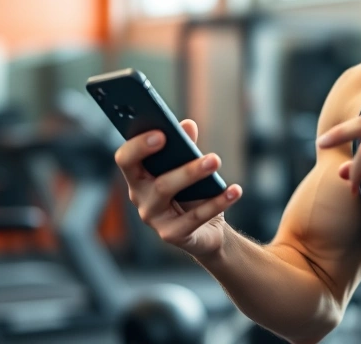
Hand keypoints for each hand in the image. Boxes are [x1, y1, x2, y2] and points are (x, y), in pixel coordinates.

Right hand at [114, 119, 242, 257]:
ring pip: (167, 192)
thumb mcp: (188, 165)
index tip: (161, 133)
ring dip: (192, 174)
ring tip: (216, 160)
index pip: (126, 159)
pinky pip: (194, 217)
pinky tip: (234, 190)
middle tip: (198, 148)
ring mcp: (153, 218)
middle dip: (175, 163)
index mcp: (138, 176)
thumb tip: (187, 125)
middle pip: (150, 179)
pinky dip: (216, 202)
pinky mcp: (171, 234)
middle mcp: (140, 197)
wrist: (207, 229)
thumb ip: (185, 146)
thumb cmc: (192, 191)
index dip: (138, 146)